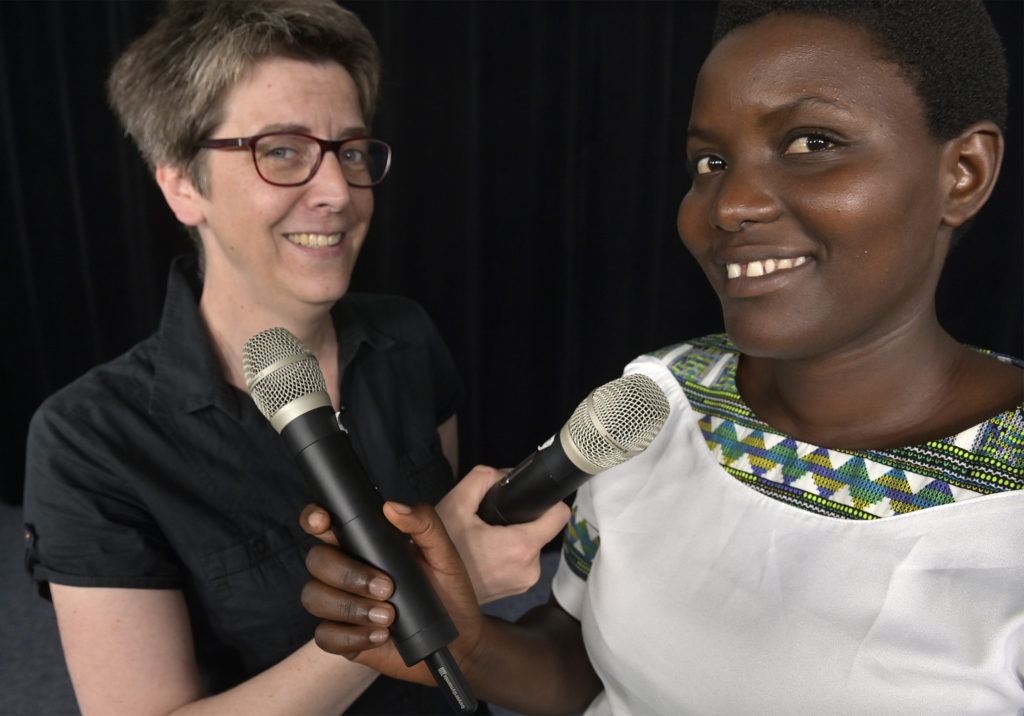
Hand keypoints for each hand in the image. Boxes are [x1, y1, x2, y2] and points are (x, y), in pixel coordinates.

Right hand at [300, 502, 482, 683]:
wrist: (457, 639)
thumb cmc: (447, 590)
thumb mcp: (442, 552)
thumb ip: (424, 523)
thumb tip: (393, 507)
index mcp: (363, 543)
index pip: (324, 523)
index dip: (314, 518)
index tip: (324, 521)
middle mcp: (344, 570)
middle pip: (316, 560)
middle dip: (346, 573)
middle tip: (386, 587)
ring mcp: (339, 604)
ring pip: (314, 597)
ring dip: (349, 606)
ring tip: (389, 616)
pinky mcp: (342, 638)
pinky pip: (324, 636)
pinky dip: (351, 636)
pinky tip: (380, 635)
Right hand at [435, 465, 569, 603]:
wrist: (427, 591)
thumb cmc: (438, 553)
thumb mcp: (456, 503)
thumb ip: (483, 478)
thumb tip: (504, 474)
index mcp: (520, 547)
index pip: (559, 515)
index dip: (548, 500)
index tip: (531, 498)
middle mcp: (529, 569)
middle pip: (541, 528)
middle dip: (520, 519)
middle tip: (491, 521)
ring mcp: (523, 583)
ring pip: (531, 545)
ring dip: (513, 537)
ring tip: (484, 538)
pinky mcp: (516, 590)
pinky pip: (521, 562)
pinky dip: (508, 553)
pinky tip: (485, 552)